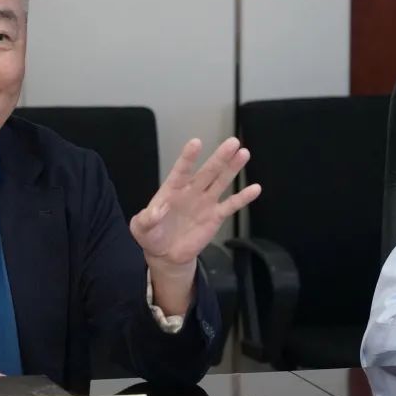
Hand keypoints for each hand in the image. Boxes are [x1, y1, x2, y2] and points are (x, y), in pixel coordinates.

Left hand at [131, 137, 260, 268]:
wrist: (166, 253)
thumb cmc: (151, 235)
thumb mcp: (140, 228)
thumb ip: (146, 219)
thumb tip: (156, 211)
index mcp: (172, 189)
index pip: (181, 170)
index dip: (188, 157)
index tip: (196, 143)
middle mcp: (191, 191)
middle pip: (207, 171)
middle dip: (220, 157)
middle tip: (232, 142)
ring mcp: (205, 202)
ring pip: (221, 181)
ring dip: (233, 168)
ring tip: (243, 153)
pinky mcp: (215, 216)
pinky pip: (231, 205)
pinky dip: (243, 197)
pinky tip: (255, 188)